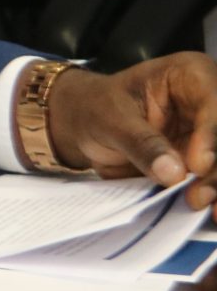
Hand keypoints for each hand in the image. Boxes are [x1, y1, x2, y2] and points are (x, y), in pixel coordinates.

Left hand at [42, 54, 216, 208]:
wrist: (85, 123)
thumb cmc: (97, 107)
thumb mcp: (110, 119)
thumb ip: (141, 143)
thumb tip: (174, 173)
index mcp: (190, 75)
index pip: (214, 102)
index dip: (212, 134)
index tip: (199, 165)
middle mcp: (210, 103)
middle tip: (199, 197)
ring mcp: (212, 134)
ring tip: (206, 211)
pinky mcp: (207, 161)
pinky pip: (215, 178)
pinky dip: (215, 195)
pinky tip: (212, 214)